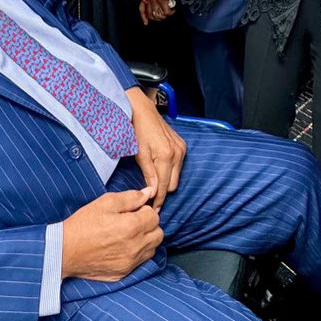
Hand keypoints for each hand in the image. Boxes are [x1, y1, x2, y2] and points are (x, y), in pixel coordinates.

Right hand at [61, 188, 162, 280]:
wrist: (65, 251)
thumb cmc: (84, 224)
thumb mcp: (105, 202)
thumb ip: (130, 197)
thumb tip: (149, 192)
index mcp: (132, 226)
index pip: (154, 216)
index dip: (144, 210)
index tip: (132, 211)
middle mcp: (135, 247)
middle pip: (158, 234)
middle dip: (148, 226)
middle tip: (132, 222)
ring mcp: (130, 263)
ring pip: (152, 249)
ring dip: (145, 240)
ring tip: (127, 235)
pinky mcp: (124, 273)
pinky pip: (141, 262)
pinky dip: (137, 254)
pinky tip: (122, 248)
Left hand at [128, 86, 185, 207]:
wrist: (143, 110)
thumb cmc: (138, 130)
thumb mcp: (139, 154)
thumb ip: (148, 174)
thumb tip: (153, 193)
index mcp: (166, 155)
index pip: (164, 186)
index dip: (159, 200)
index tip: (154, 210)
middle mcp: (177, 153)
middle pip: (173, 185)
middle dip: (162, 191)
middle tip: (150, 194)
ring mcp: (181, 149)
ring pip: (176, 176)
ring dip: (166, 180)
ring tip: (153, 179)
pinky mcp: (182, 145)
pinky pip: (178, 166)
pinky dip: (170, 170)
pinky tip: (159, 167)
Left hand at [138, 0, 174, 24]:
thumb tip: (147, 8)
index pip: (142, 9)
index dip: (144, 17)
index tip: (146, 23)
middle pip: (151, 14)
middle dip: (157, 17)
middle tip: (162, 15)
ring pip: (158, 15)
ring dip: (164, 15)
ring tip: (168, 12)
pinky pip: (166, 12)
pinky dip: (171, 12)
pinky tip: (173, 10)